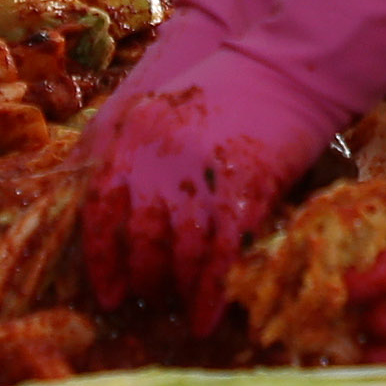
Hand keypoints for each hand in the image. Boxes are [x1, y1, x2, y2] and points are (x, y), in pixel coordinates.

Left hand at [77, 66, 337, 330]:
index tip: (107, 292)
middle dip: (140, 278)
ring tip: (178, 310)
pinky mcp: (243, 191)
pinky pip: (218, 257)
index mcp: (129, 138)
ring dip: (176, 290)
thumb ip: (125, 154)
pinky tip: (206, 317)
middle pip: (137, 238)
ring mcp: (199, 176)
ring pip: (177, 254)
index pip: (99, 211)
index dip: (102, 258)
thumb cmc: (222, 91)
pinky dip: (209, 294)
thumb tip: (100, 211)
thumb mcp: (158, 112)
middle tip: (148, 301)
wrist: (285, 68)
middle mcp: (155, 159)